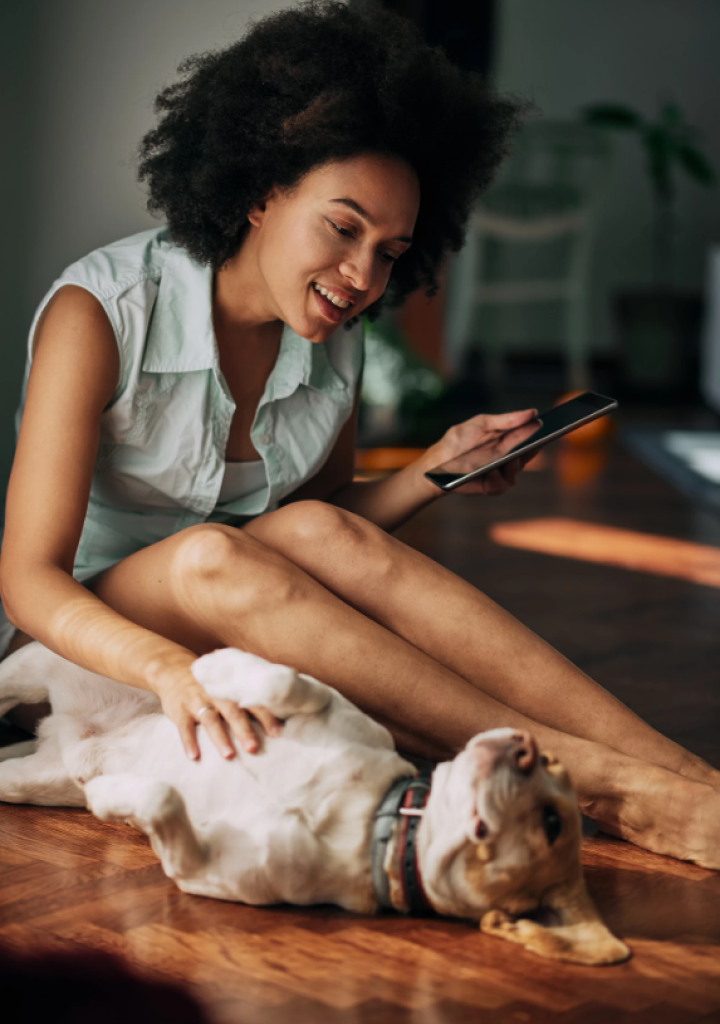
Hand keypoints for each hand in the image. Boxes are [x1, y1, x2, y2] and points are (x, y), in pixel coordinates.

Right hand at [157, 670, 282, 760]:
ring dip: (219, 738)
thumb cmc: (210, 683)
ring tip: (229, 755)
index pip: (252, 701)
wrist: (172, 670)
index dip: (265, 715)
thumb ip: (246, 695)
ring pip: (210, 720)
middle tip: (254, 748)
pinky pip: (183, 727)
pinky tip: (194, 757)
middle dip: (244, 730)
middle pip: (232, 711)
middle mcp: (216, 694)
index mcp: (232, 688)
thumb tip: (279, 713)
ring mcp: (196, 701)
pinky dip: (189, 742)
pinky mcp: (179, 710)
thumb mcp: (227, 682)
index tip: (277, 732)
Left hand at [422, 409, 539, 496]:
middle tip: (534, 445)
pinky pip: (503, 485)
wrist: (437, 464)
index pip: (528, 437)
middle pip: (527, 456)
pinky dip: (498, 479)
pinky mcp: (491, 486)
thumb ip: (507, 420)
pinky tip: (491, 473)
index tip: (548, 429)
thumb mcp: (482, 425)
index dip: (539, 434)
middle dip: (531, 451)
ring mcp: (499, 473)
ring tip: (509, 460)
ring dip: (513, 466)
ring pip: (516, 472)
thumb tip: (532, 413)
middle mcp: (505, 457)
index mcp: (505, 440)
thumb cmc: (457, 442)